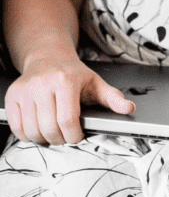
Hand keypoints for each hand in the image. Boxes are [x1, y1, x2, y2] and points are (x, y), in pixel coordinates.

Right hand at [4, 57, 134, 144]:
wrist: (49, 57)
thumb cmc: (74, 73)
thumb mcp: (95, 83)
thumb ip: (113, 98)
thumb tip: (129, 108)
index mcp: (66, 81)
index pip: (68, 120)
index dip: (74, 135)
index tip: (77, 136)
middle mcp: (43, 84)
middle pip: (49, 129)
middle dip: (59, 139)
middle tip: (65, 136)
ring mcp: (25, 90)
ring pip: (32, 131)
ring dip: (43, 139)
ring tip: (53, 132)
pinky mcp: (12, 97)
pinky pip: (16, 127)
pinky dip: (27, 135)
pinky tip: (38, 128)